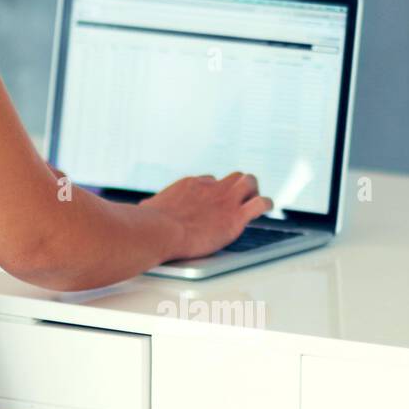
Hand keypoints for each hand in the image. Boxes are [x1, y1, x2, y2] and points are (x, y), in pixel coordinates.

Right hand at [139, 172, 273, 260]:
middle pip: (232, 177)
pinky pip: (260, 203)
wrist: (159, 230)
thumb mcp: (148, 209)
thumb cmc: (149, 224)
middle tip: (238, 199)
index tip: (214, 202)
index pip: (209, 182)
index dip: (214, 192)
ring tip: (254, 200)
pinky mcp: (235, 216)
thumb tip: (143, 210)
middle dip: (237, 187)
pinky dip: (265, 204)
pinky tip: (266, 209)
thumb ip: (153, 208)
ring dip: (253, 190)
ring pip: (249, 182)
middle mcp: (210, 188)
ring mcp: (224, 200)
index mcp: (190, 185)